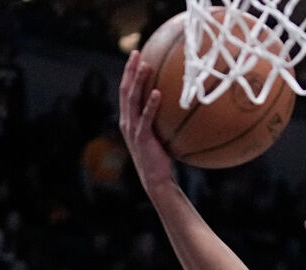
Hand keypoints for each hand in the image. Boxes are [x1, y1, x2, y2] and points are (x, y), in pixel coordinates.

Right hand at [117, 51, 176, 191]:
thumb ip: (161, 118)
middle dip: (130, 70)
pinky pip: (146, 118)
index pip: (126, 90)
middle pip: (125, 90)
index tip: (136, 55)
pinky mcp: (141, 138)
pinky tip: (158, 93)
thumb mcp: (159, 133)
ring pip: (132, 100)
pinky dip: (151, 105)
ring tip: (145, 66)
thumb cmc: (160, 157)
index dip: (129, 72)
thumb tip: (179, 102)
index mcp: (128, 118)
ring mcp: (132, 129)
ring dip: (138, 81)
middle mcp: (126, 121)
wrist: (155, 179)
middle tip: (137, 53)